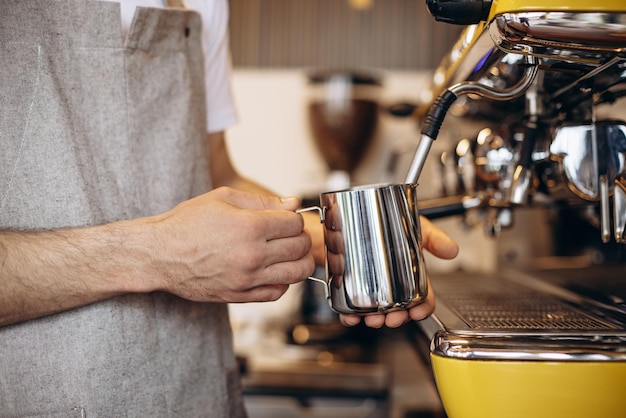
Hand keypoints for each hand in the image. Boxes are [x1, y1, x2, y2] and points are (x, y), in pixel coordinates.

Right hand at [145, 187, 314, 302]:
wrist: (159, 254)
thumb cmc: (187, 223)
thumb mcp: (223, 198)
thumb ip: (262, 201)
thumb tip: (293, 204)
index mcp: (250, 227)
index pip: (295, 224)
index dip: (294, 218)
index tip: (285, 218)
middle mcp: (253, 255)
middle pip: (300, 247)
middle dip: (300, 237)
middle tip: (289, 234)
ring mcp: (248, 279)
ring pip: (297, 273)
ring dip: (299, 260)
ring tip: (289, 253)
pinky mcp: (240, 296)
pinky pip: (278, 293)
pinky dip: (283, 281)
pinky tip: (273, 270)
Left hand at [339, 216, 458, 327]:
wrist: (364, 214)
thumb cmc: (392, 222)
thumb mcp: (417, 227)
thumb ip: (434, 238)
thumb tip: (452, 250)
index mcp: (412, 276)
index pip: (422, 299)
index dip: (422, 309)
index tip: (418, 312)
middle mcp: (393, 285)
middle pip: (399, 310)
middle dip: (396, 318)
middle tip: (391, 319)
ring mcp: (372, 287)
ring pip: (376, 312)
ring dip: (374, 319)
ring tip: (370, 318)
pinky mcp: (352, 286)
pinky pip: (351, 307)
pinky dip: (350, 316)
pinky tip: (350, 317)